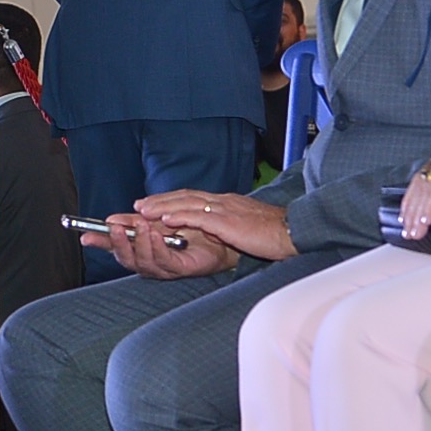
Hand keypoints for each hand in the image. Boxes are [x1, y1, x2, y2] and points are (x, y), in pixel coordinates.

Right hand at [96, 213, 235, 280]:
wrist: (217, 235)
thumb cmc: (186, 228)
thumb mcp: (155, 220)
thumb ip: (132, 221)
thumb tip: (109, 220)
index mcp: (139, 249)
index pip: (114, 247)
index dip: (99, 243)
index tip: (85, 235)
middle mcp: (148, 262)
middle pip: (126, 259)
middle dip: (118, 243)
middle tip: (115, 227)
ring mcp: (163, 268)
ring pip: (144, 261)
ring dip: (139, 242)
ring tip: (140, 225)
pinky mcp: (180, 269)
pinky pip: (165, 261)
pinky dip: (158, 248)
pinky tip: (156, 234)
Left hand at [141, 191, 295, 261]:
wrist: (293, 232)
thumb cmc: (273, 233)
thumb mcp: (245, 224)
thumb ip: (227, 222)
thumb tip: (214, 227)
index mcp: (225, 203)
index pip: (191, 198)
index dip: (169, 200)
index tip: (151, 205)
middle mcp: (222, 202)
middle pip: (184, 197)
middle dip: (159, 201)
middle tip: (138, 206)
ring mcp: (224, 209)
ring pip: (186, 204)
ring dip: (162, 207)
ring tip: (143, 212)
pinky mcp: (228, 222)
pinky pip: (199, 217)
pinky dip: (180, 217)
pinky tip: (165, 221)